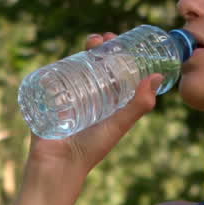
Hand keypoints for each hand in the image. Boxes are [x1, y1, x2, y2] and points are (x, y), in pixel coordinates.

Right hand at [26, 32, 163, 175]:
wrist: (57, 166)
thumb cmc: (91, 149)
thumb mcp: (118, 124)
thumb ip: (138, 105)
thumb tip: (156, 76)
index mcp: (104, 103)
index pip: (111, 73)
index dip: (115, 56)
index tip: (117, 41)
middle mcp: (86, 99)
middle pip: (91, 67)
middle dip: (96, 50)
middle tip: (101, 39)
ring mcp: (66, 98)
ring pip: (73, 69)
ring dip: (80, 52)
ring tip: (89, 42)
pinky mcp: (47, 100)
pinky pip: (51, 79)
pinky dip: (56, 65)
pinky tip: (64, 54)